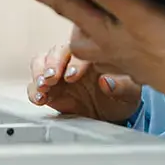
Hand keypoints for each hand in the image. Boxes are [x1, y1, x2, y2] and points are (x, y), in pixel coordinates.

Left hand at [22, 0, 164, 97]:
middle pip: (79, 28)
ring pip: (98, 40)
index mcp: (101, 34)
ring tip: (98, 9)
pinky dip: (116, 36)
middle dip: (70, 11)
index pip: (65, 7)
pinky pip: (118, 48)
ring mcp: (124, 58)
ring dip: (95, 25)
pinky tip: (130, 30)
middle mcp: (107, 48)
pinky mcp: (140, 63)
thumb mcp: (135, 12)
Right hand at [26, 37, 141, 122]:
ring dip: (39, 72)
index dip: (75, 62)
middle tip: (52, 77)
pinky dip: (33, 90)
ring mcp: (59, 72)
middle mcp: (74, 59)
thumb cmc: (122, 96)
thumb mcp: (130, 93)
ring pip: (41, 61)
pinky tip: (39, 98)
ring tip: (43, 86)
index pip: (81, 50)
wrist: (112, 114)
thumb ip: (122, 86)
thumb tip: (107, 82)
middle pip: (57, 50)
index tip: (72, 76)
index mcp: (94, 54)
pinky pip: (34, 84)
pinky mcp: (49, 89)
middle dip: (52, 63)